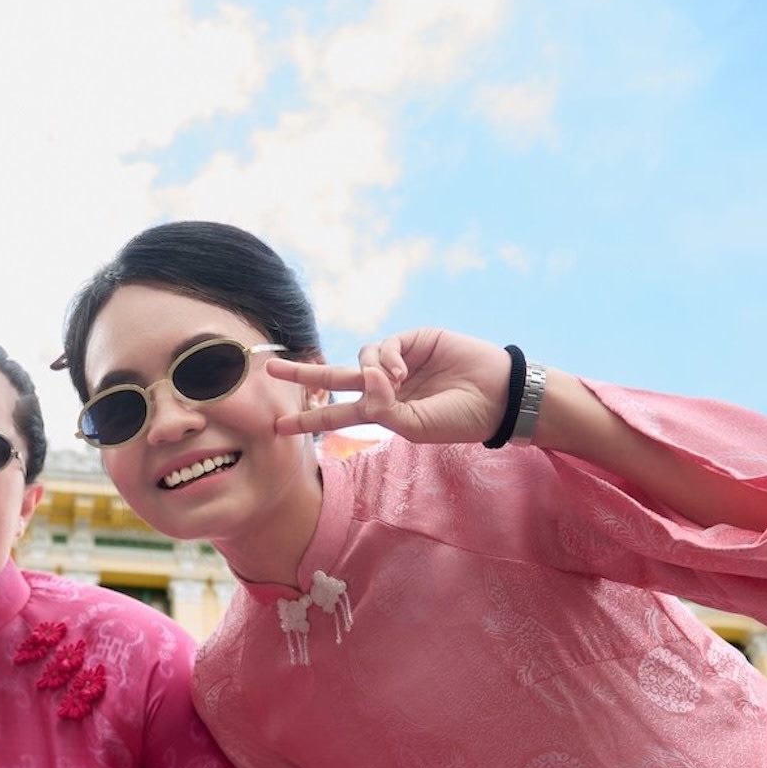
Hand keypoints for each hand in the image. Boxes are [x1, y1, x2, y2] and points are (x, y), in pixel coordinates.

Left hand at [266, 328, 515, 444]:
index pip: (337, 415)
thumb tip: (362, 379)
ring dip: (369, 371)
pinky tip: (401, 370)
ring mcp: (398, 361)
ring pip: (360, 359)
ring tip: (395, 382)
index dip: (309, 419)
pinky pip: (383, 346)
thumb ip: (383, 410)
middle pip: (334, 378)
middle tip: (268, 368)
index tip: (277, 425)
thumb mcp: (415, 427)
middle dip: (303, 373)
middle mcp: (385, 385)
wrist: (498, 396)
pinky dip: (385, 358)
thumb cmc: (459, 419)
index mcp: (384, 412)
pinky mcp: (412, 340)